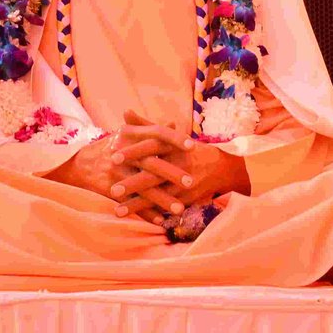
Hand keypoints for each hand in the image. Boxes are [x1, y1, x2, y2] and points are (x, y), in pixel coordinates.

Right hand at [43, 119, 192, 221]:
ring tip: (180, 209)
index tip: (193, 146)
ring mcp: (116, 172)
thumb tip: (175, 123)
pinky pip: (131, 202)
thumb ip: (151, 129)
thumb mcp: (129, 134)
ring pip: (143, 187)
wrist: (81, 164)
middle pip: (151, 163)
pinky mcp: (110, 189)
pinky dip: (146, 213)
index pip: (156, 134)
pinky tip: (160, 220)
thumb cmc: (112, 147)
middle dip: (172, 174)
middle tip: (191, 182)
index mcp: (130, 135)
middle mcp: (123, 152)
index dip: (175, 139)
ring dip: (162, 199)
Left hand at [114, 111, 248, 214]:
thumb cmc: (186, 149)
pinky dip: (152, 214)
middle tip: (112, 189)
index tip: (113, 154)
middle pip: (153, 174)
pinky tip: (136, 220)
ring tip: (117, 211)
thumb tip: (125, 112)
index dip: (133, 151)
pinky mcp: (186, 198)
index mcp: (173, 146)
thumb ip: (145, 125)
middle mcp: (179, 164)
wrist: (219, 168)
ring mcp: (183, 183)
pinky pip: (166, 207)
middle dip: (132, 184)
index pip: (151, 146)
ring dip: (137, 205)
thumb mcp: (169, 135)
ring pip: (158, 195)